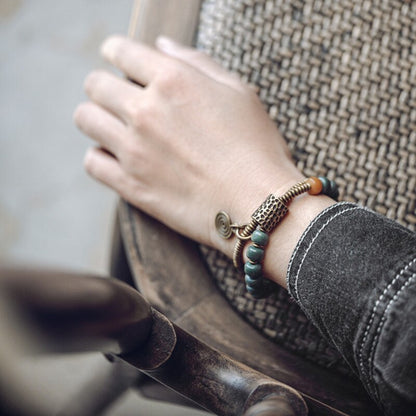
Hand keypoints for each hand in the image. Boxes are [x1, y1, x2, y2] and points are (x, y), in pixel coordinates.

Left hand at [74, 36, 302, 256]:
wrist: (259, 204)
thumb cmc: (257, 148)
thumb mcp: (238, 93)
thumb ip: (197, 63)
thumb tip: (161, 45)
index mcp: (173, 81)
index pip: (120, 50)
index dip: (117, 52)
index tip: (120, 61)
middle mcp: (146, 111)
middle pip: (95, 84)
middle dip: (106, 86)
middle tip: (123, 99)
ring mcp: (134, 150)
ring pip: (86, 118)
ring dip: (98, 118)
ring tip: (118, 128)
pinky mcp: (131, 186)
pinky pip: (92, 162)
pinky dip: (100, 156)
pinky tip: (119, 158)